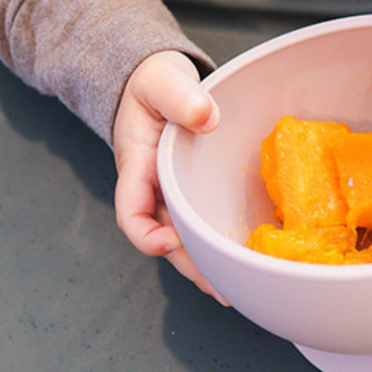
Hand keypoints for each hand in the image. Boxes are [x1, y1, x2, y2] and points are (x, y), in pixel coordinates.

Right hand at [112, 51, 224, 298]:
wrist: (157, 84)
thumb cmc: (153, 84)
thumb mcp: (162, 81)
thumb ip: (180, 97)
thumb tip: (206, 117)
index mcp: (138, 166)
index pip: (131, 211)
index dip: (146, 234)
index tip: (168, 241)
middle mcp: (153, 189)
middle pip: (162, 238)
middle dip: (189, 265)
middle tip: (218, 288)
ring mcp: (171, 196)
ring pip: (183, 239)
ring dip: (204, 265)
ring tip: (232, 289)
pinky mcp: (192, 194)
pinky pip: (200, 224)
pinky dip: (215, 245)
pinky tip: (240, 260)